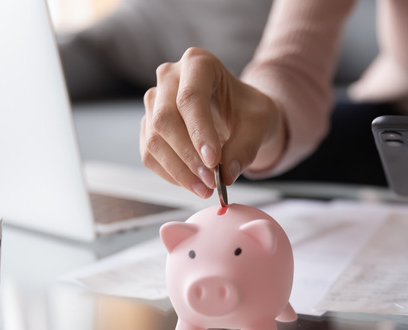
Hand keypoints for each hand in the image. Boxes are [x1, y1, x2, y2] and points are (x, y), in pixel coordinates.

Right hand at [140, 47, 284, 197]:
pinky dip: (170, 174)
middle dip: (188, 156)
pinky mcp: (148, 126)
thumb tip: (226, 175)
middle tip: (211, 182)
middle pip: (165, 119)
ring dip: (179, 170)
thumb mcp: (260, 123)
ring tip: (205, 189)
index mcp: (198, 63)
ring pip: (154, 140)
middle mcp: (169, 77)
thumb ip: (245, 147)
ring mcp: (154, 101)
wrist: (239, 114)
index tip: (214, 162)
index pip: (190, 98)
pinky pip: (150, 154)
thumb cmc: (248, 111)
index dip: (199, 132)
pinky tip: (193, 184)